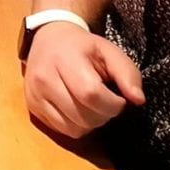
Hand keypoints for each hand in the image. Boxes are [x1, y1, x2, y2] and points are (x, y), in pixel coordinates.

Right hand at [23, 22, 145, 137]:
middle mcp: (44, 79)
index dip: (112, 104)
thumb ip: (127, 74)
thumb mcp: (109, 51)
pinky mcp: (32, 107)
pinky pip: (62, 130)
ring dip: (89, 123)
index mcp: (63, 59)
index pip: (90, 95)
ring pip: (73, 128)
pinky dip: (75, 125)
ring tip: (90, 105)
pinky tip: (77, 109)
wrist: (49, 38)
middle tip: (105, 100)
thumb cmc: (82, 46)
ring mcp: (35, 95)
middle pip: (83, 116)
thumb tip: (137, 100)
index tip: (118, 98)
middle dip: (103, 115)